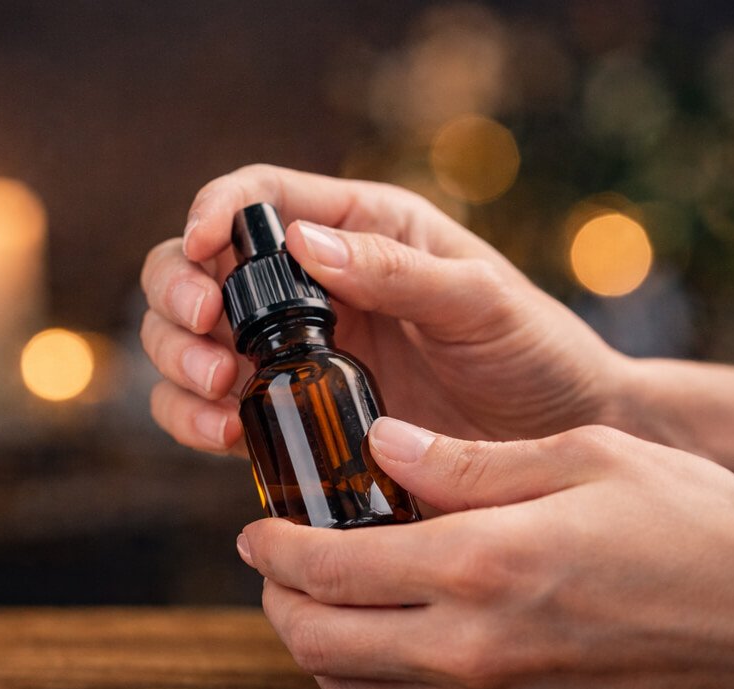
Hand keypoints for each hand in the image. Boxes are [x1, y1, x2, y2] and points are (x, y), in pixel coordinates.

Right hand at [140, 165, 628, 454]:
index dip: (213, 212)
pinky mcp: (285, 415)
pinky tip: (225, 435)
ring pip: (186, 340)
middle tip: (206, 334)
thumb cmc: (536, 356)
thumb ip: (398, 270)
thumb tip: (305, 243)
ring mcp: (288, 353)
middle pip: (194, 268)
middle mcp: (309, 286)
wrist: (557, 448)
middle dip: (178, 297)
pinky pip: (208, 409)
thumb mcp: (481, 303)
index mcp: (355, 230)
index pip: (257, 196)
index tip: (202, 248)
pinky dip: (193, 419)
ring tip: (219, 389)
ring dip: (176, 362)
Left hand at [241, 418, 733, 688]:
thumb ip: (467, 461)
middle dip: (278, 601)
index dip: (273, 549)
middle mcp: (470, 647)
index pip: (325, 570)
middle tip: (278, 562)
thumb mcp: (583, 461)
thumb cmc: (693, 527)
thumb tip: (379, 445)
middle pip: (316, 644)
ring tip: (325, 599)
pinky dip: (370, 686)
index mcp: (477, 566)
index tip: (258, 529)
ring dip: (318, 648)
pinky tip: (385, 642)